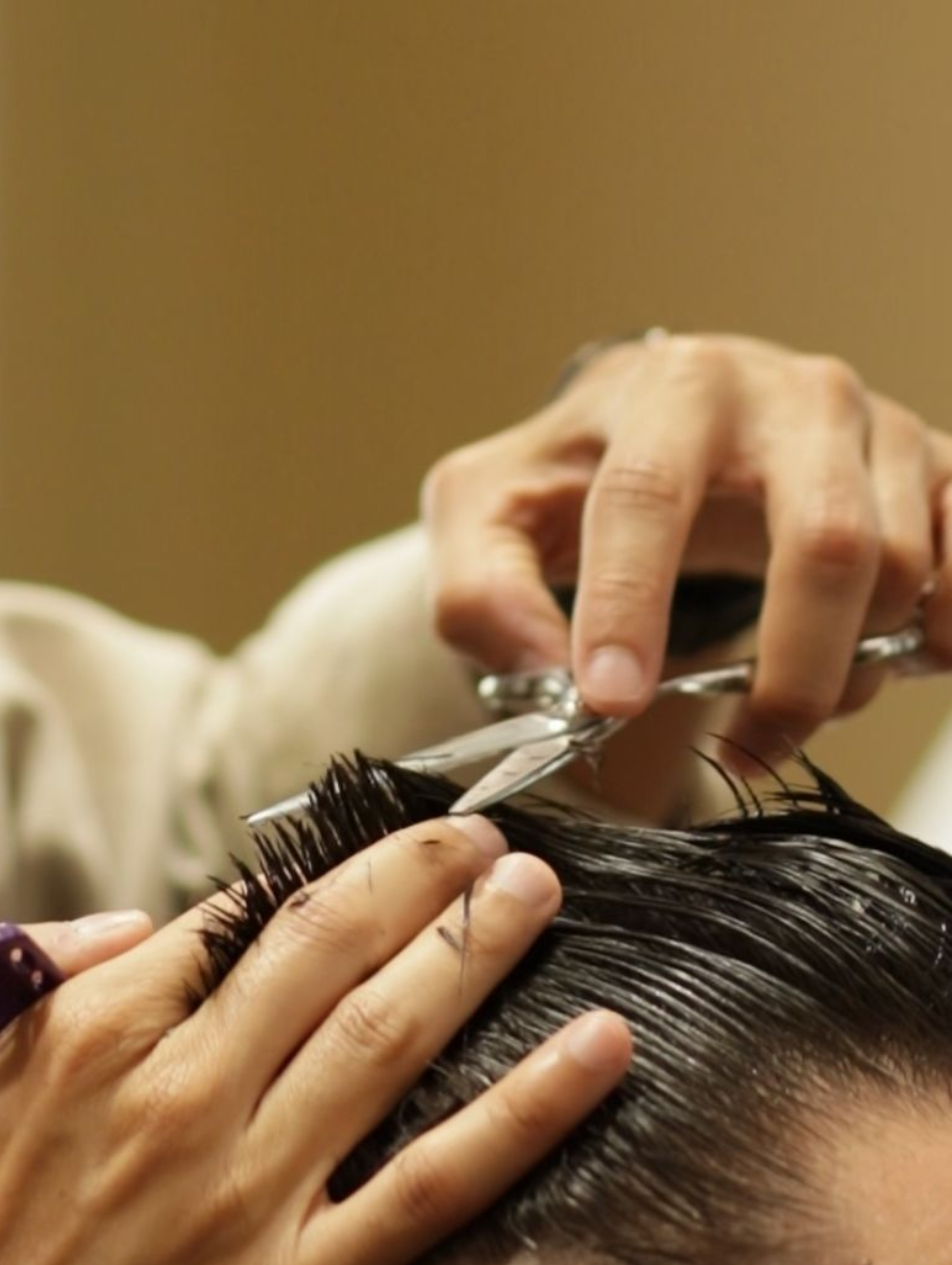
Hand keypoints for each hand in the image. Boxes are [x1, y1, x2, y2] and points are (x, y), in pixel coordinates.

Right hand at [0, 815, 628, 1264]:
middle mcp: (177, 1095)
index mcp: (83, 1036)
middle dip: (415, 876)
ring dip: (477, 950)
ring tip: (535, 890)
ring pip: (389, 1037)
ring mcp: (243, 1196)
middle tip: (482, 834)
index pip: (226, 918)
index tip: (361, 844)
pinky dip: (526, 1109)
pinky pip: (433, 1185)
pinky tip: (597, 1048)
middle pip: (326, 947)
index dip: (305, 870)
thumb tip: (125, 922)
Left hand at [422, 332, 951, 764]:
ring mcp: (874, 427)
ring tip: (776, 715)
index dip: (629, 606)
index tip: (610, 701)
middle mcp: (787, 393)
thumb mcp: (483, 516)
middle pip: (823, 540)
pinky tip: (882, 672)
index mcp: (668, 392)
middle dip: (786, 670)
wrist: (661, 425)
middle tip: (742, 751)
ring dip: (847, 669)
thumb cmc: (569, 477)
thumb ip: (481, 592)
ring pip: (899, 566)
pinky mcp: (932, 468)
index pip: (648, 498)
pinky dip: (939, 634)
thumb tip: (551, 673)